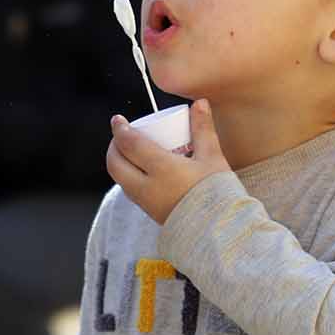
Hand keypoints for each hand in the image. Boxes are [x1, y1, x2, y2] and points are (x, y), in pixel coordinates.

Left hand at [105, 101, 229, 224]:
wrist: (220, 231)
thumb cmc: (218, 193)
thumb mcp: (212, 157)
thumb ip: (203, 129)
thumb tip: (199, 103)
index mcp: (161, 168)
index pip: (129, 144)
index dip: (120, 130)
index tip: (117, 120)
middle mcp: (147, 186)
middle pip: (116, 164)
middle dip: (113, 147)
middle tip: (121, 136)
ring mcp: (146, 202)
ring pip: (120, 179)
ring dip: (118, 163)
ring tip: (129, 152)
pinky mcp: (150, 213)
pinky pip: (130, 191)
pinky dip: (128, 178)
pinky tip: (140, 172)